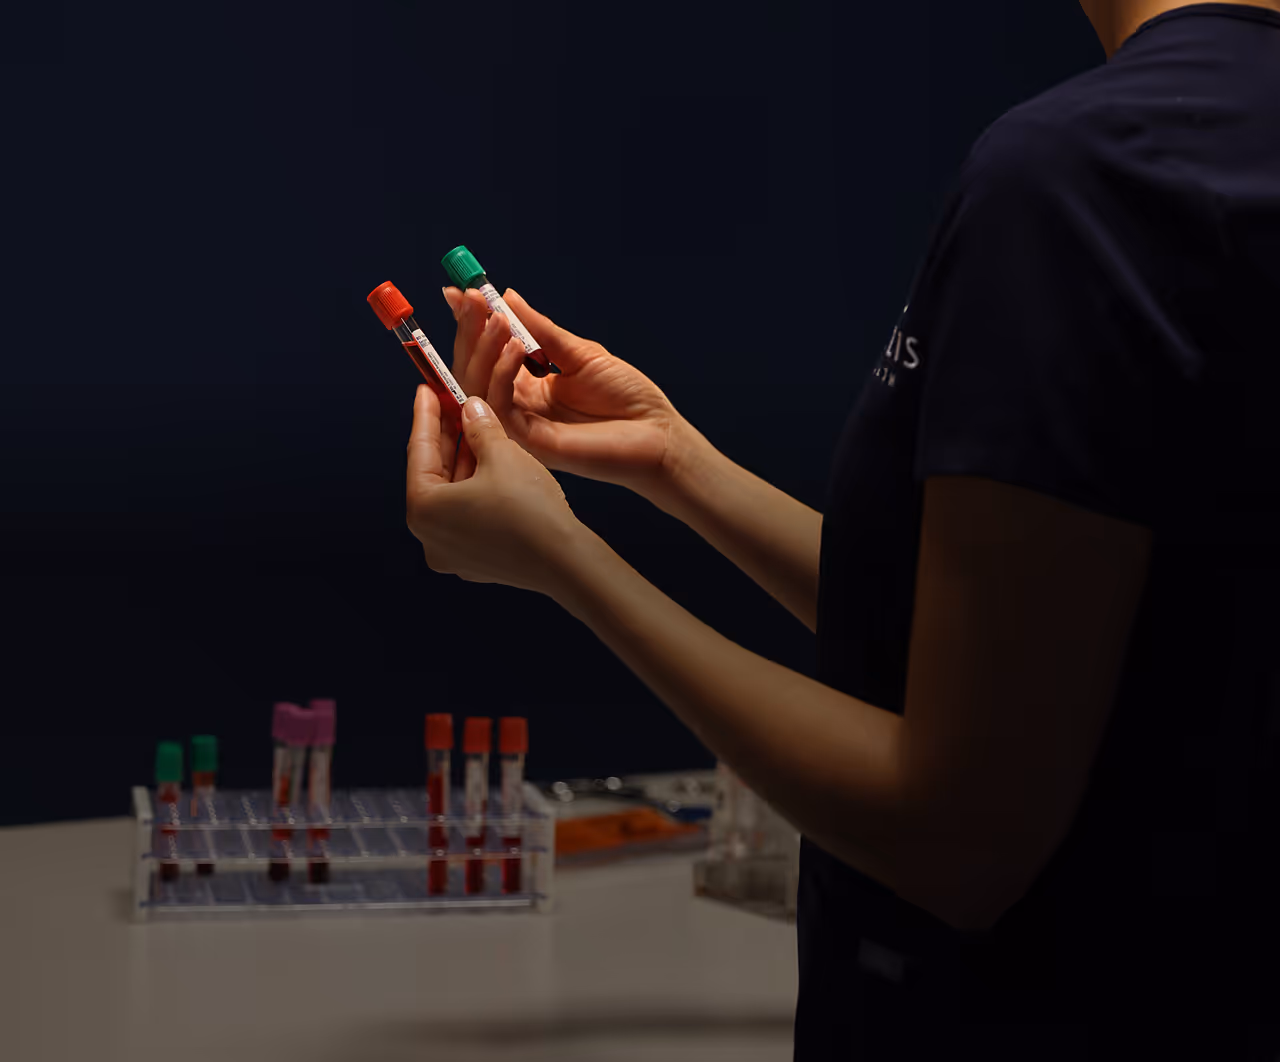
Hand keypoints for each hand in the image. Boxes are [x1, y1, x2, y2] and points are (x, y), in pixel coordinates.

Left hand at [406, 383, 582, 595]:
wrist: (565, 561)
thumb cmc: (529, 510)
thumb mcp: (502, 454)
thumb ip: (479, 427)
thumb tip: (470, 408)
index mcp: (424, 510)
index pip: (418, 451)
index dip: (425, 415)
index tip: (427, 391)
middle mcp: (429, 536)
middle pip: (433, 475)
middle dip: (447, 438)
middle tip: (453, 405)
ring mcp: (452, 553)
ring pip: (452, 496)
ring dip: (464, 462)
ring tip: (477, 430)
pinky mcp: (475, 561)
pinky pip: (468, 516)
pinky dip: (476, 489)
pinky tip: (491, 466)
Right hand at [442, 286, 686, 497]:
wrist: (657, 434)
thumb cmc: (627, 397)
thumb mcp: (580, 353)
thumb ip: (541, 329)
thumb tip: (507, 296)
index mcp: (530, 387)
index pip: (488, 354)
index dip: (471, 324)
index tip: (458, 291)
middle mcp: (520, 406)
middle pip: (475, 369)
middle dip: (470, 330)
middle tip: (470, 298)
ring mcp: (521, 425)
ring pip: (478, 386)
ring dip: (483, 348)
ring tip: (497, 319)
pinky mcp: (528, 441)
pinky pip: (500, 405)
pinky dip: (501, 373)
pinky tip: (516, 348)